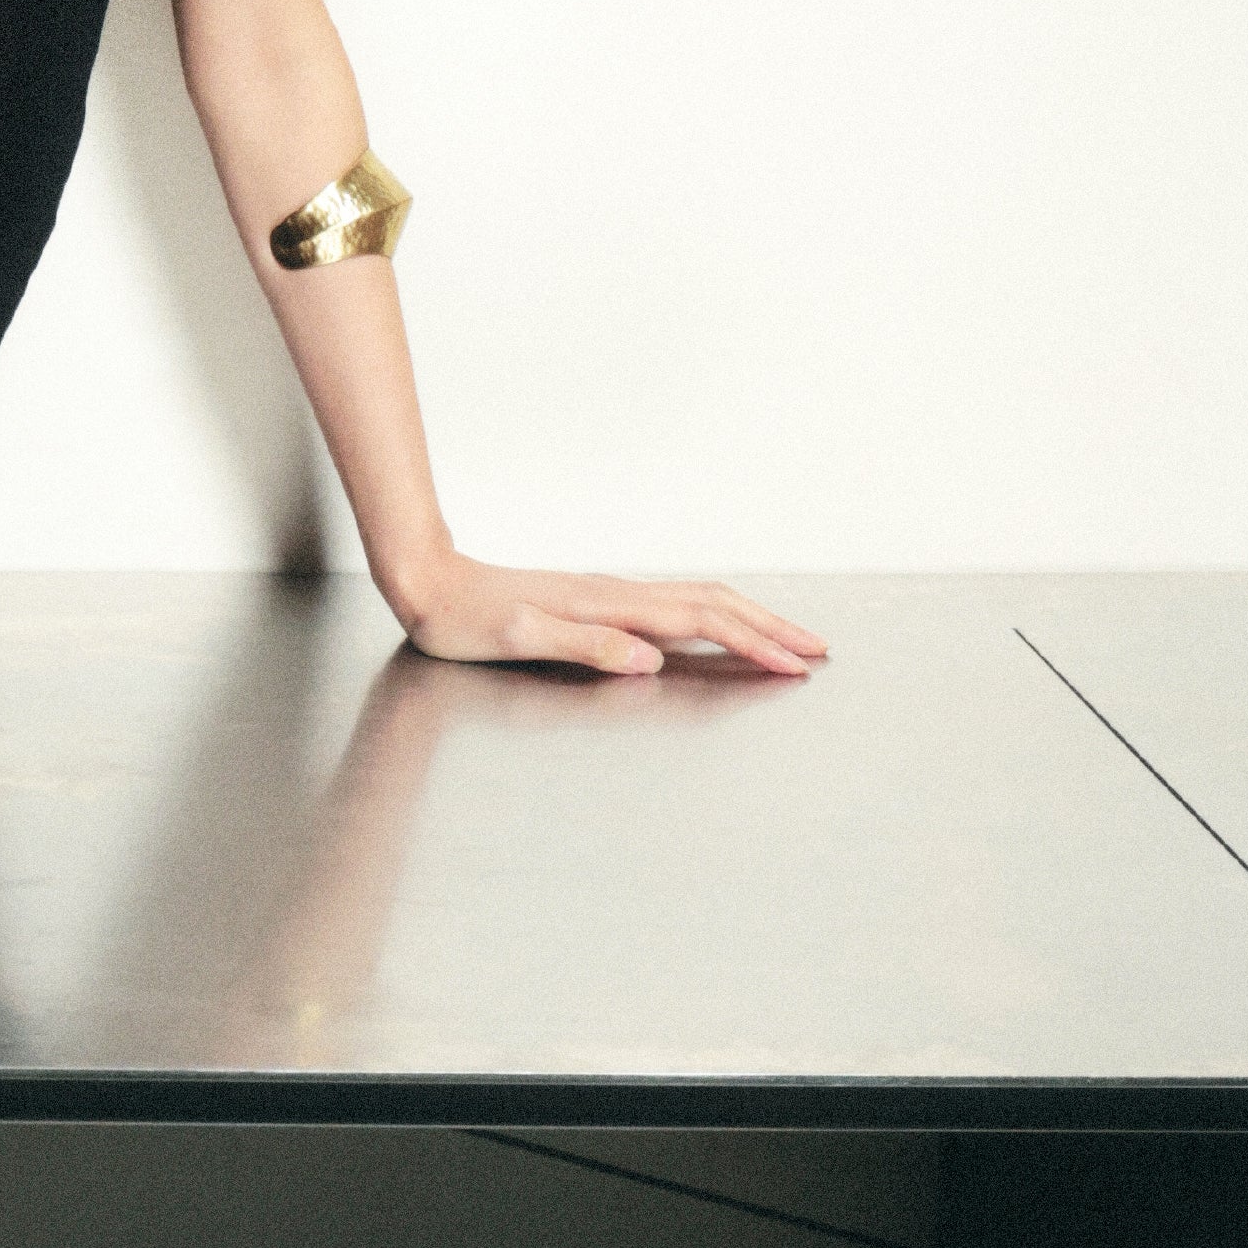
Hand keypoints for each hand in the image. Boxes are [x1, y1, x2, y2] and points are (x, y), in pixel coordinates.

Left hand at [390, 556, 825, 682]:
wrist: (430, 583)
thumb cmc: (463, 619)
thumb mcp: (516, 640)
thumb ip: (583, 646)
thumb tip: (650, 658)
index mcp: (609, 606)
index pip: (701, 620)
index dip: (753, 643)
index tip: (795, 665)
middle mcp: (619, 595)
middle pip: (715, 603)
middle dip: (771, 627)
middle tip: (818, 651)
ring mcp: (611, 597)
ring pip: (699, 601)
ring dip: (750, 619)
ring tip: (787, 641)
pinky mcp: (600, 604)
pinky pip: (675, 607)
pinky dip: (715, 618)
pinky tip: (719, 631)